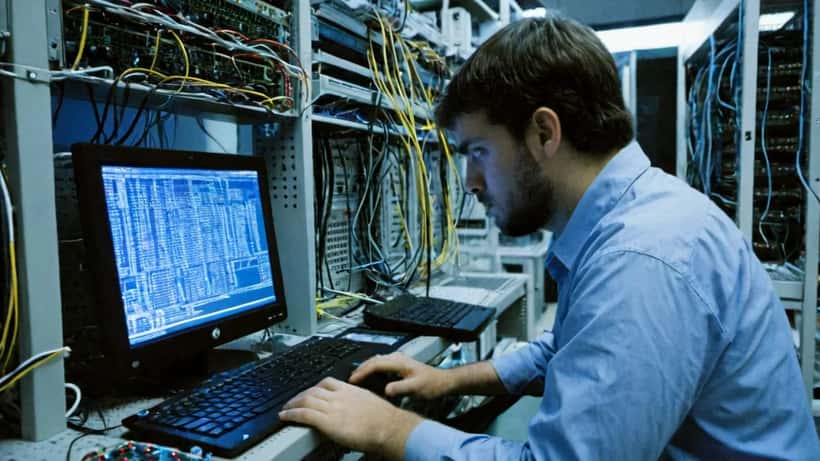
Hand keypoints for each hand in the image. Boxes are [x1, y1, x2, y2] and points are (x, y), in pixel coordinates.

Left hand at [279, 377, 422, 458]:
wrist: (389, 427)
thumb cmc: (385, 420)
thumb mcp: (370, 402)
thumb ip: (358, 402)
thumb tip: (354, 409)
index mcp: (350, 390)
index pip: (327, 382)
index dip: (314, 387)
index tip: (309, 392)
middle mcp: (339, 396)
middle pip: (313, 390)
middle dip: (300, 395)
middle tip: (292, 401)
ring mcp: (333, 407)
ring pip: (305, 400)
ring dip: (292, 404)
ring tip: (285, 409)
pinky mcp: (328, 421)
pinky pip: (304, 413)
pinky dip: (291, 414)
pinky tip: (285, 416)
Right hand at [349, 352, 451, 399]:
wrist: (443, 381)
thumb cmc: (431, 385)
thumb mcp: (416, 388)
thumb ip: (400, 388)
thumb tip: (385, 389)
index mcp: (399, 362)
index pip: (375, 364)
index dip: (362, 371)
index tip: (352, 380)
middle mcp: (396, 358)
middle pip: (373, 360)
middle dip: (360, 369)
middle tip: (349, 380)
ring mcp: (398, 360)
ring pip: (376, 361)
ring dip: (365, 368)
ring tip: (356, 379)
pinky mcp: (399, 364)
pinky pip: (381, 364)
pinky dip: (372, 370)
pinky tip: (369, 378)